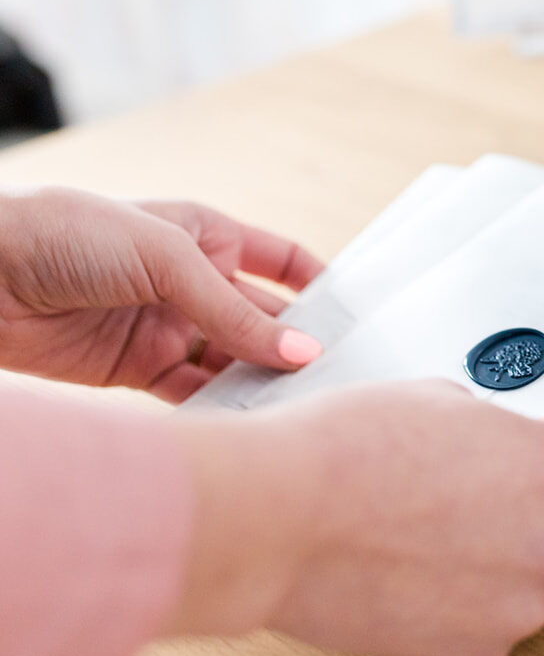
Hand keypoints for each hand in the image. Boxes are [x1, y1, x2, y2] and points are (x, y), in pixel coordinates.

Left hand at [0, 188, 324, 400]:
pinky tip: (244, 421)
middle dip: (295, 343)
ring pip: (231, 360)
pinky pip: (190, 391)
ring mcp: (167, 326)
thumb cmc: (73, 234)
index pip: (282, 262)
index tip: (357, 315)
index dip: (319, 284)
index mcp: (209, 236)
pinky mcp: (135, 368)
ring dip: (259, 380)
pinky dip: (217, 406)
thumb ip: (235, 312)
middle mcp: (194, 283)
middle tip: (338, 376)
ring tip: (297, 407)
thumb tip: (303, 352)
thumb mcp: (168, 259)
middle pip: (262, 318)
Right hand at [169, 372, 543, 655]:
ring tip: (463, 500)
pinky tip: (437, 547)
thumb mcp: (453, 404)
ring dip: (538, 527)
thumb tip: (536, 444)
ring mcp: (524, 604)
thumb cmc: (354, 446)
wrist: (276, 519)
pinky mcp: (479, 646)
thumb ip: (518, 428)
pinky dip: (495, 575)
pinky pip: (513, 602)